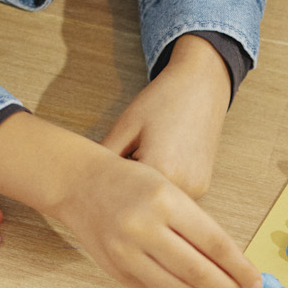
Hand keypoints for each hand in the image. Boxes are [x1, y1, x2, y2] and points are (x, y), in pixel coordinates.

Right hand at [0, 109, 259, 287]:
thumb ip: (196, 225)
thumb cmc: (131, 182)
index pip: (213, 242)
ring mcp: (126, 252)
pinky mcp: (115, 270)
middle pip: (197, 270)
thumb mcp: (169, 189)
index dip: (238, 266)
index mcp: (164, 200)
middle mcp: (144, 227)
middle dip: (225, 287)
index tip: (255, 279)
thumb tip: (231, 264)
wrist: (79, 184)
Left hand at [101, 33, 232, 198]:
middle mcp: (183, 185)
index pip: (121, 193)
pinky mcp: (202, 187)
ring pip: (156, 200)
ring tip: (144, 156)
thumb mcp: (125, 127)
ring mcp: (196, 189)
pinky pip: (172, 194)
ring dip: (144, 190)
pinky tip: (160, 160)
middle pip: (140, 200)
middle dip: (126, 188)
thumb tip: (85, 183)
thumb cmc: (162, 101)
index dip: (108, 185)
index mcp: (161, 169)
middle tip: (124, 157)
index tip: (102, 174)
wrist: (200, 86)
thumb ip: (104, 158)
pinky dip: (161, 185)